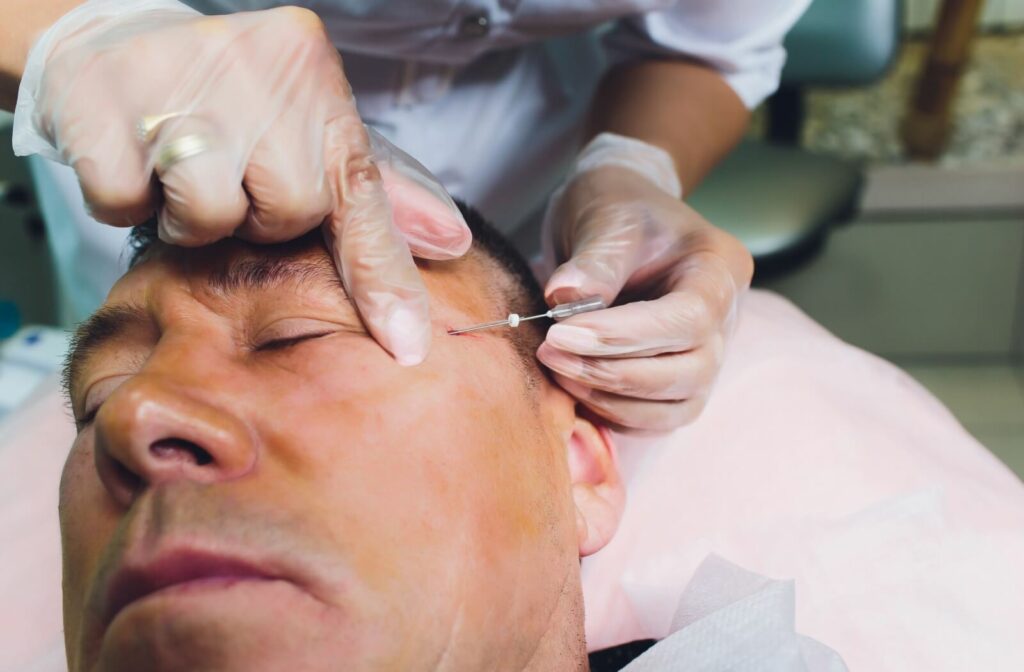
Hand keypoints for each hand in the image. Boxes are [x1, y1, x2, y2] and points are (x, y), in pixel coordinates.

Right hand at [13, 0, 469, 364]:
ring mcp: (176, 78)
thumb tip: (452, 241)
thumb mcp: (312, 135)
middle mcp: (258, 69)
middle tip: (231, 177)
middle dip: (256, 219)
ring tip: (181, 168)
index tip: (407, 344)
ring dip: (191, 215)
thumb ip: (379, 196)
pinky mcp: (98, 100)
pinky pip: (125, 205)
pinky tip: (132, 158)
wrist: (119, 47)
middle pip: (286, 211)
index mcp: (317, 80)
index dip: (384, 277)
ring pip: (208, 213)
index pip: (361, 193)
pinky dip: (126, 201)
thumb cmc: (234, 107)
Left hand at [539, 135, 752, 431]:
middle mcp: (725, 319)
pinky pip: (657, 419)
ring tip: (557, 369)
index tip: (560, 333)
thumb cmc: (617, 206)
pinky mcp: (677, 381)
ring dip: (612, 399)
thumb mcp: (606, 216)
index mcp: (720, 269)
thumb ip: (594, 259)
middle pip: (690, 372)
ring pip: (677, 406)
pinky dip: (615, 413)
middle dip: (614, 372)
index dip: (624, 337)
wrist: (617, 218)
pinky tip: (572, 387)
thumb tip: (565, 300)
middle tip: (549, 353)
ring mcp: (707, 355)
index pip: (688, 320)